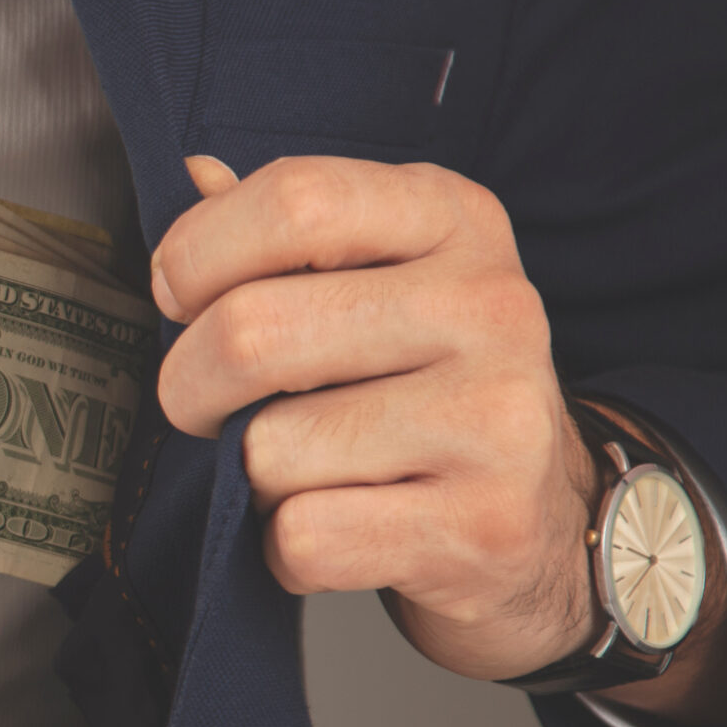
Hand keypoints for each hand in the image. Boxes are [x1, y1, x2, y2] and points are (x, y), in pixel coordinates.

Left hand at [150, 155, 605, 681]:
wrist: (544, 509)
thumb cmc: (423, 379)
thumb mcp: (376, 276)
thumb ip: (281, 231)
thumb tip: (194, 178)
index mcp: (454, 219)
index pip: (293, 200)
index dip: (196, 255)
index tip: (181, 299)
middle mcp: (489, 305)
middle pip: (251, 331)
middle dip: (189, 386)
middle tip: (206, 408)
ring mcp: (496, 418)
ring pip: (267, 450)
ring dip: (250, 478)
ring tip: (307, 470)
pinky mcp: (485, 526)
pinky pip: (302, 537)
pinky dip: (285, 549)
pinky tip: (341, 525)